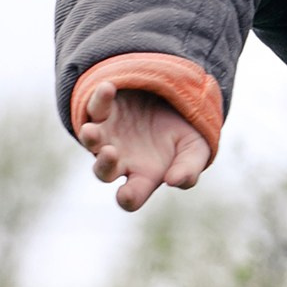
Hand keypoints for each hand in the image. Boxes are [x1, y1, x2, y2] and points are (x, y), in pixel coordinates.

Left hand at [77, 83, 210, 210]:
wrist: (175, 102)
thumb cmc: (186, 133)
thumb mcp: (196, 150)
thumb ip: (189, 169)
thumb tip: (173, 182)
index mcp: (144, 175)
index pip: (130, 197)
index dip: (127, 198)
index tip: (127, 193)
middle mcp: (122, 159)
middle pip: (103, 172)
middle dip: (104, 164)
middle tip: (111, 153)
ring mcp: (109, 136)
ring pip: (90, 142)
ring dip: (90, 138)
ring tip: (93, 130)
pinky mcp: (103, 111)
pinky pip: (94, 107)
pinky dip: (100, 98)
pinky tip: (109, 88)